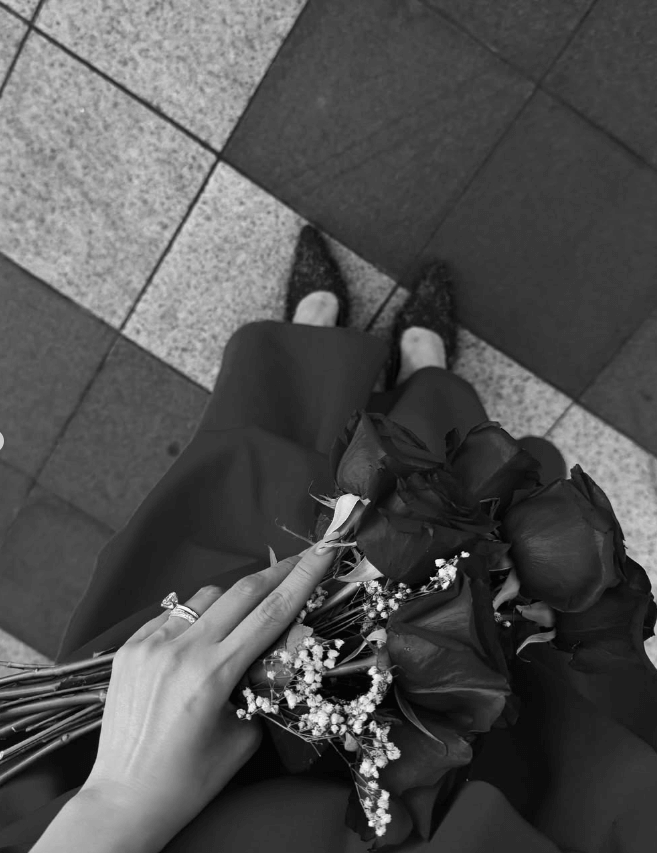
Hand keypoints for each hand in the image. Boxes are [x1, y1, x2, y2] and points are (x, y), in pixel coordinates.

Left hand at [81, 540, 336, 843]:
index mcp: (213, 675)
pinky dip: (196, 618)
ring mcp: (150, 645)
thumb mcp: (242, 737)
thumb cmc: (188, 780)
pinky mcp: (129, 648)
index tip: (323, 551)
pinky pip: (174, 615)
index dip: (303, 578)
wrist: (123, 800)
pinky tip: (202, 638)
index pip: (271, 612)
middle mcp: (181, 651)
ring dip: (234, 598)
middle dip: (279, 570)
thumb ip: (261, 689)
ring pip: (207, 597)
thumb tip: (272, 656)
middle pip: (243, 591)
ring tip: (245, 615)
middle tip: (304, 558)